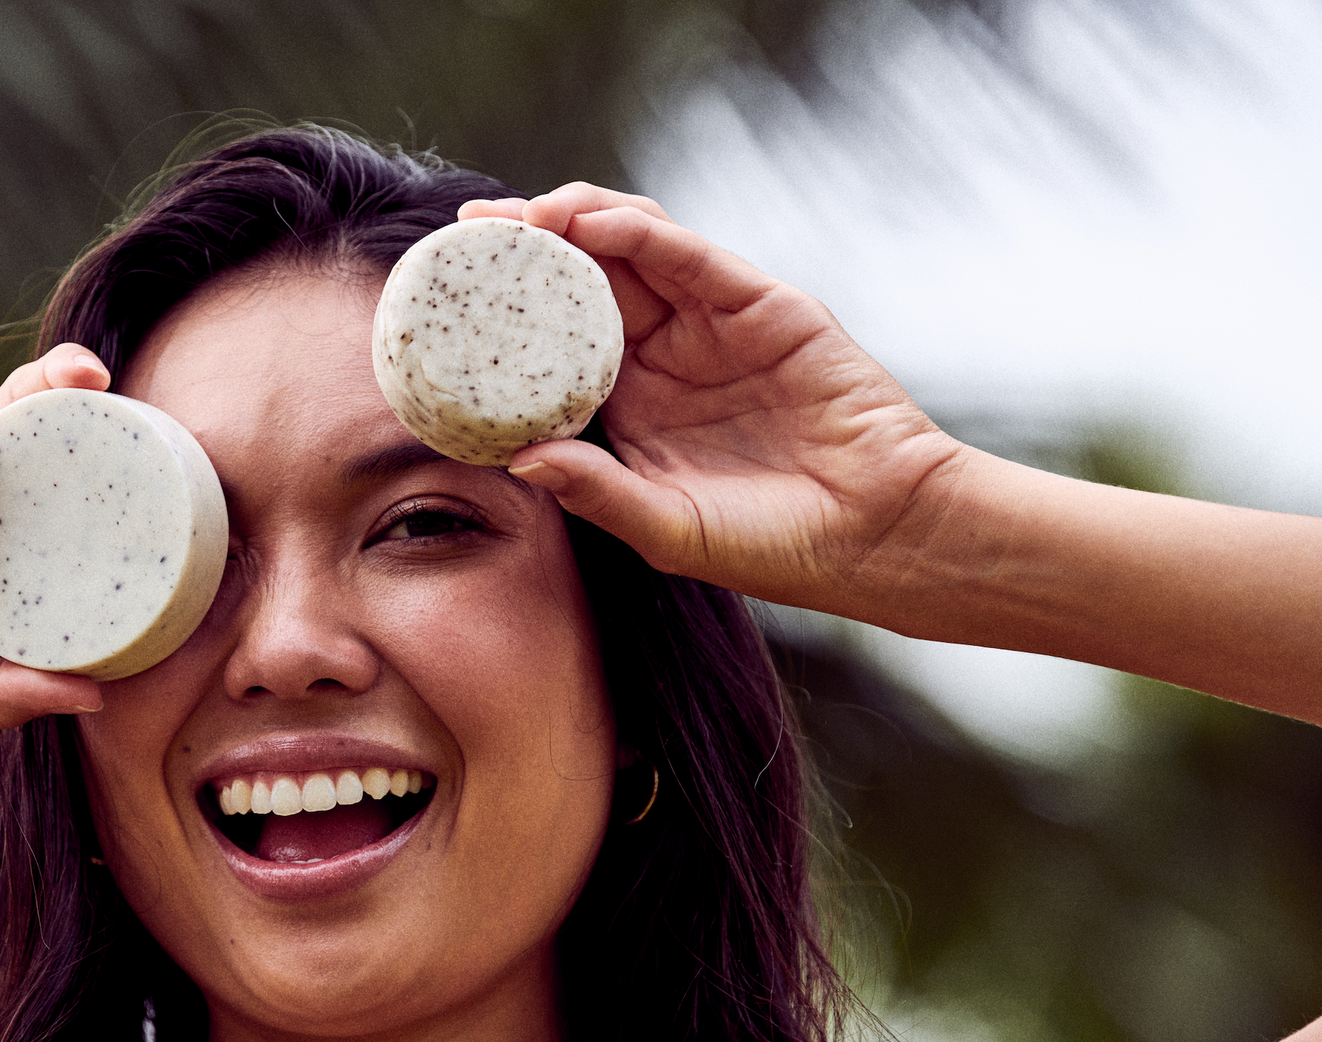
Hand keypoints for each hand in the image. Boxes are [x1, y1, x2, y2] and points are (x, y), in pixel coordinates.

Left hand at [459, 186, 967, 612]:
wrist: (876, 534)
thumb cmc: (771, 544)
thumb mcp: (667, 528)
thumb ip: (597, 493)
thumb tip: (518, 459)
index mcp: (631, 403)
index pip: (552, 339)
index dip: (502, 312)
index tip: (445, 297)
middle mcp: (664, 353)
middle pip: (581, 278)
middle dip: (523, 247)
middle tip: (467, 232)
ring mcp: (711, 322)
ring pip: (630, 248)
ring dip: (571, 222)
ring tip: (518, 218)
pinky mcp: (761, 304)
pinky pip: (690, 256)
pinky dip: (639, 232)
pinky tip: (589, 225)